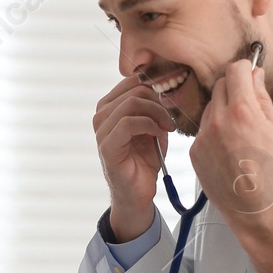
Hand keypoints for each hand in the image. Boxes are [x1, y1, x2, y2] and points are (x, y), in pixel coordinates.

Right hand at [93, 74, 170, 240]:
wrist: (138, 192)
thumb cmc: (145, 159)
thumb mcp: (153, 126)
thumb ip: (154, 105)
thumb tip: (164, 85)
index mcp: (109, 107)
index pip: (132, 80)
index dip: (156, 87)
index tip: (170, 104)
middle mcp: (101, 115)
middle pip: (134, 89)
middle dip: (159, 102)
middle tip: (171, 119)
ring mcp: (101, 131)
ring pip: (132, 103)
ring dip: (157, 113)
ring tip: (167, 127)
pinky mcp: (107, 146)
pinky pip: (129, 123)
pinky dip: (150, 125)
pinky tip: (159, 134)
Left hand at [190, 60, 272, 225]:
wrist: (255, 208)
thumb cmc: (272, 172)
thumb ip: (263, 98)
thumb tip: (255, 76)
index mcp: (242, 111)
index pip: (235, 70)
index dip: (245, 69)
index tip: (249, 74)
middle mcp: (218, 121)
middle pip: (219, 85)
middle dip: (233, 88)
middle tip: (246, 104)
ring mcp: (203, 136)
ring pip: (210, 107)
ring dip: (223, 111)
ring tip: (239, 133)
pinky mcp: (194, 151)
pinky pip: (203, 129)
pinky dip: (214, 131)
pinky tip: (228, 148)